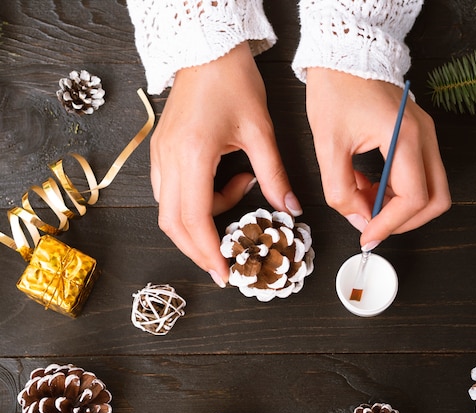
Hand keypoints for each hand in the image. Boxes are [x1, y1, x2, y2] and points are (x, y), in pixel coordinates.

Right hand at [150, 42, 300, 285]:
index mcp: (192, 156)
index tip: (224, 272)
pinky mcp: (160, 151)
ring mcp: (159, 156)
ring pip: (169, 210)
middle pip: (172, 224)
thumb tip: (290, 208)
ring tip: (236, 198)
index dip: (209, 252)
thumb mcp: (260, 131)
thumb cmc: (232, 82)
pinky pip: (169, 192)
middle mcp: (168, 160)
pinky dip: (193, 204)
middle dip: (198, 249)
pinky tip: (220, 186)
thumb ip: (274, 175)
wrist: (206, 50)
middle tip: (224, 262)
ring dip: (199, 223)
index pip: (195, 220)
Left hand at [305, 68, 450, 249]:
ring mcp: (425, 135)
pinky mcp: (418, 135)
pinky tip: (367, 183)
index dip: (390, 224)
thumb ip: (340, 190)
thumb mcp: (327, 145)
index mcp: (404, 137)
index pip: (414, 198)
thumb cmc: (336, 90)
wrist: (344, 54)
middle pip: (436, 200)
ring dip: (398, 205)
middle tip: (373, 225)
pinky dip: (396, 189)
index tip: (367, 235)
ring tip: (362, 197)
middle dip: (405, 221)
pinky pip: (419, 174)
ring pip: (430, 189)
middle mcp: (424, 137)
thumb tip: (358, 220)